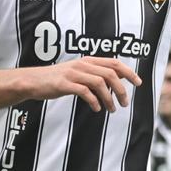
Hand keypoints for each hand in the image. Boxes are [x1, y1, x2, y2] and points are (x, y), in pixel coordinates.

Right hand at [23, 57, 141, 112]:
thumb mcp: (79, 71)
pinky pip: (84, 92)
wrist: (32, 81)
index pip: (115, 63)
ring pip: (100, 83)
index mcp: (88, 60)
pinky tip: (97, 109)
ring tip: (112, 110)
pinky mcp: (64, 84)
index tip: (138, 83)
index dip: (129, 72)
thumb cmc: (58, 78)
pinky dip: (94, 101)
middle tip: (125, 103)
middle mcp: (83, 64)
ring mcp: (73, 73)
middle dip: (121, 90)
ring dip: (109, 98)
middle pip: (110, 74)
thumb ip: (97, 73)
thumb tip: (118, 78)